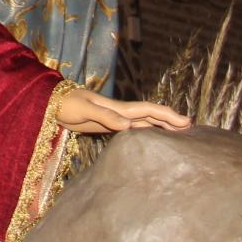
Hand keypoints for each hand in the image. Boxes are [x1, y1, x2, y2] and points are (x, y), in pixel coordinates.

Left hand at [51, 84, 190, 134]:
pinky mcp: (107, 126)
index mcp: (117, 108)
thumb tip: (129, 125)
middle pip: (150, 115)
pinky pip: (133, 129)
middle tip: (190, 126)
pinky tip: (151, 138)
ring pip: (144, 122)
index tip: (186, 121)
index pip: (148, 111)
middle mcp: (120, 113)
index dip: (167, 115)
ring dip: (161, 126)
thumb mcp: (84, 109)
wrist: (51, 104)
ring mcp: (114, 119)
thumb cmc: (66, 104)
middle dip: (170, 120)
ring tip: (178, 132)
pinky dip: (146, 131)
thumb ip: (105, 116)